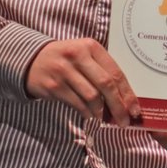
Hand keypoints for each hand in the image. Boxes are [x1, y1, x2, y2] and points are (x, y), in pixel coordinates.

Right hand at [25, 38, 140, 125]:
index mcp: (91, 47)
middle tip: (125, 121)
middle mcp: (78, 56)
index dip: (127, 93)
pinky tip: (92, 116)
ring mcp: (64, 71)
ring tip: (107, 120)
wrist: (31, 59)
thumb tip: (123, 98)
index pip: (115, 72)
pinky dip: (87, 113)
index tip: (135, 109)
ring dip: (102, 113)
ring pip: (92, 97)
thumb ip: (102, 70)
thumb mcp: (84, 55)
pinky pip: (77, 104)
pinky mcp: (54, 86)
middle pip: (105, 85)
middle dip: (119, 106)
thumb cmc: (66, 59)